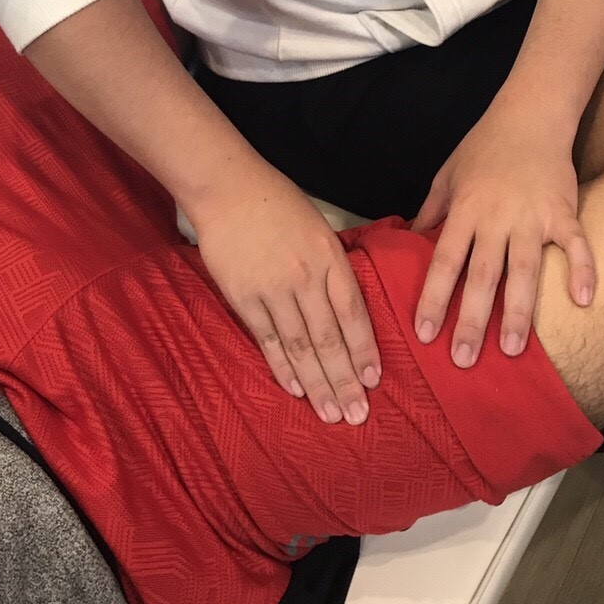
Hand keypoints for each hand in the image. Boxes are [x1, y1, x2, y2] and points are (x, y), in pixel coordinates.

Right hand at [192, 165, 381, 424]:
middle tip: (358, 414)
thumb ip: (333, 268)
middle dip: (345, 379)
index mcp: (330, 258)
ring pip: (300, 346)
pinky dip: (282, 368)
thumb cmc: (278, 204)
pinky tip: (295, 390)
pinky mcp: (244, 297)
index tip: (374, 380)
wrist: (228, 189)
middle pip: (330, 338)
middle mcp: (306, 277)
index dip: (364, 350)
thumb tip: (348, 310)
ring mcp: (273, 289)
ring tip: (331, 413)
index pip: (353, 313)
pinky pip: (267, 339)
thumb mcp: (319, 229)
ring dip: (317, 383)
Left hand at [412, 110, 595, 366]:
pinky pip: (575, 246)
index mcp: (466, 210)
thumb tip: (410, 244)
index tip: (425, 333)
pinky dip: (582, 271)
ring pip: (524, 271)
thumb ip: (431, 211)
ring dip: (518, 312)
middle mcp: (497, 218)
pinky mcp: (564, 213)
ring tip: (511, 349)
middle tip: (463, 359)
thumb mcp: (447, 175)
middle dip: (472, 319)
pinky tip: (584, 301)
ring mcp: (533, 217)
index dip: (434, 297)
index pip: (445, 261)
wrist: (531, 115)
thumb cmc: (484, 146)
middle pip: (482, 275)